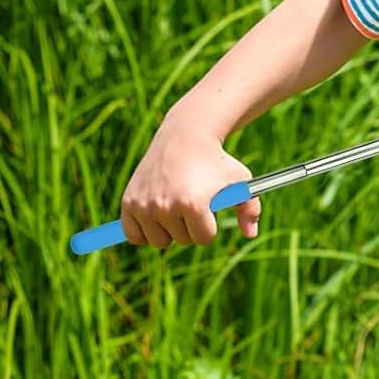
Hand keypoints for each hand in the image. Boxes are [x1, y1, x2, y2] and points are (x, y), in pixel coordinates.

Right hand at [120, 112, 261, 247]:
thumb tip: (250, 234)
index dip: (210, 225)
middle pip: (182, 240)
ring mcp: (144, 205)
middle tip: (192, 200)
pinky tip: (155, 214)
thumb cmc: (215, 161)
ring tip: (176, 206)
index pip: (204, 238)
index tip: (209, 208)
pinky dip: (143, 232)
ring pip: (159, 242)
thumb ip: (250, 208)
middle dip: (190, 225)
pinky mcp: (128, 203)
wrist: (185, 137)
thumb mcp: (240, 180)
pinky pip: (134, 236)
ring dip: (169, 230)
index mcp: (194, 204)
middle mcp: (166, 206)